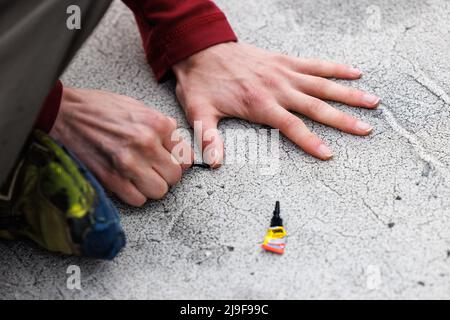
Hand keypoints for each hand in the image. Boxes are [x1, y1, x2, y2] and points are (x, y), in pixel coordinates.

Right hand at [50, 87, 192, 205]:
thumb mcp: (139, 108)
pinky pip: (137, 199)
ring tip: (141, 176)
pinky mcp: (111, 178)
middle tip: (155, 169)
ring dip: (151, 186)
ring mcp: (128, 163)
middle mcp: (146, 143)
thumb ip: (162, 129)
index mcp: (157, 124)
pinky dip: (135, 194)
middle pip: (174, 177)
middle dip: (166, 175)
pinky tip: (128, 181)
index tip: (171, 162)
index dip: (179, 162)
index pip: (186, 158)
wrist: (65, 113)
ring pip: (159, 191)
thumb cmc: (100, 108)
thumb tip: (178, 148)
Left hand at [173, 42, 379, 165]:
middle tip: (367, 129)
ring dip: (348, 94)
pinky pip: (315, 64)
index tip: (329, 154)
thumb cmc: (202, 82)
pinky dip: (336, 68)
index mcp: (260, 104)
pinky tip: (355, 72)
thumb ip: (208, 137)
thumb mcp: (199, 112)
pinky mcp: (285, 60)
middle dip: (343, 119)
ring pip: (322, 84)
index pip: (291, 126)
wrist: (201, 49)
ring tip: (373, 102)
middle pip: (316, 106)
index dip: (311, 141)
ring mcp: (284, 72)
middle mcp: (278, 88)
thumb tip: (213, 162)